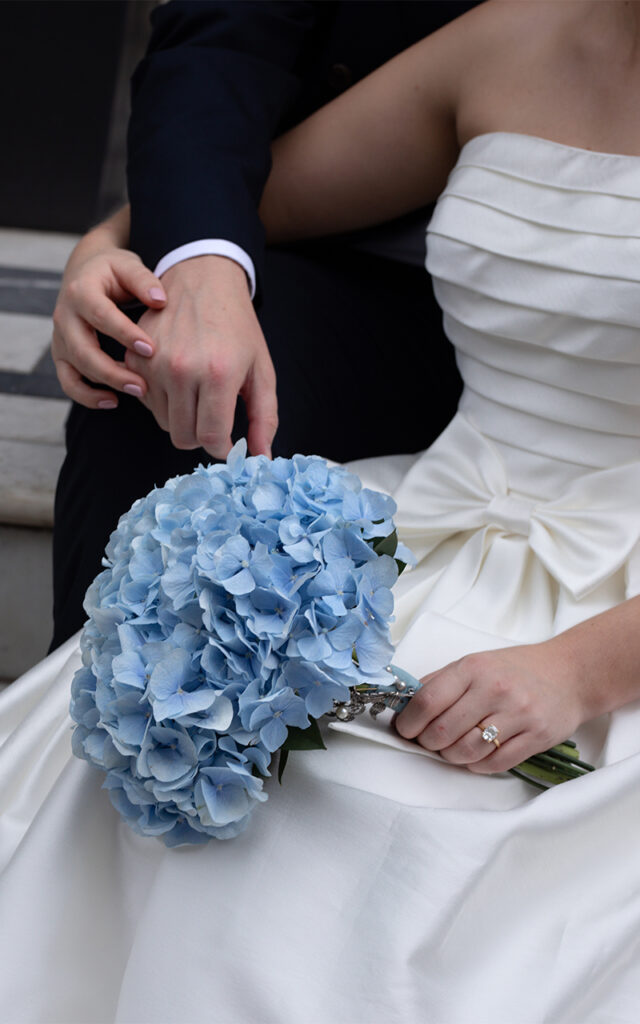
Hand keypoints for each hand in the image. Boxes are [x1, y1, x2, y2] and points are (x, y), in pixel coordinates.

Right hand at [52, 246, 166, 408]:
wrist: (86, 272)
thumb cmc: (113, 271)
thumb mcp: (128, 266)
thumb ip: (144, 281)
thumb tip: (160, 301)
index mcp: (80, 291)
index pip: (100, 315)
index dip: (124, 334)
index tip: (150, 349)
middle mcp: (64, 316)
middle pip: (83, 350)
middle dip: (113, 371)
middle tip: (143, 385)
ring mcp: (60, 338)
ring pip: (76, 369)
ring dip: (106, 384)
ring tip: (138, 392)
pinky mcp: (62, 355)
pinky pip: (69, 382)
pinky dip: (87, 396)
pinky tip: (114, 400)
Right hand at [125, 255, 277, 458]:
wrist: (203, 279)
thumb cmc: (238, 327)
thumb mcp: (261, 371)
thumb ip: (265, 418)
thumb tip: (262, 459)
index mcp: (218, 374)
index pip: (211, 437)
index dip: (222, 448)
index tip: (229, 442)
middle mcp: (181, 370)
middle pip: (183, 436)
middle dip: (201, 436)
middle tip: (214, 417)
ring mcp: (153, 363)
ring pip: (164, 422)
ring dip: (182, 417)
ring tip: (198, 391)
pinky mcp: (134, 357)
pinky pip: (146, 401)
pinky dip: (162, 399)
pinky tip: (178, 377)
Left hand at [395, 640, 584, 773]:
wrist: (570, 673)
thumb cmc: (515, 669)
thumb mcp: (476, 662)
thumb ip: (441, 681)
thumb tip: (406, 704)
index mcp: (473, 668)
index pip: (427, 700)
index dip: (409, 722)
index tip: (406, 730)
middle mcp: (495, 689)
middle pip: (443, 731)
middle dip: (428, 743)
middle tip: (429, 742)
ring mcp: (518, 714)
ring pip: (467, 751)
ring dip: (452, 756)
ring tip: (453, 748)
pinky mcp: (536, 737)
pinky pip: (495, 763)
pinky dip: (478, 765)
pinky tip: (476, 755)